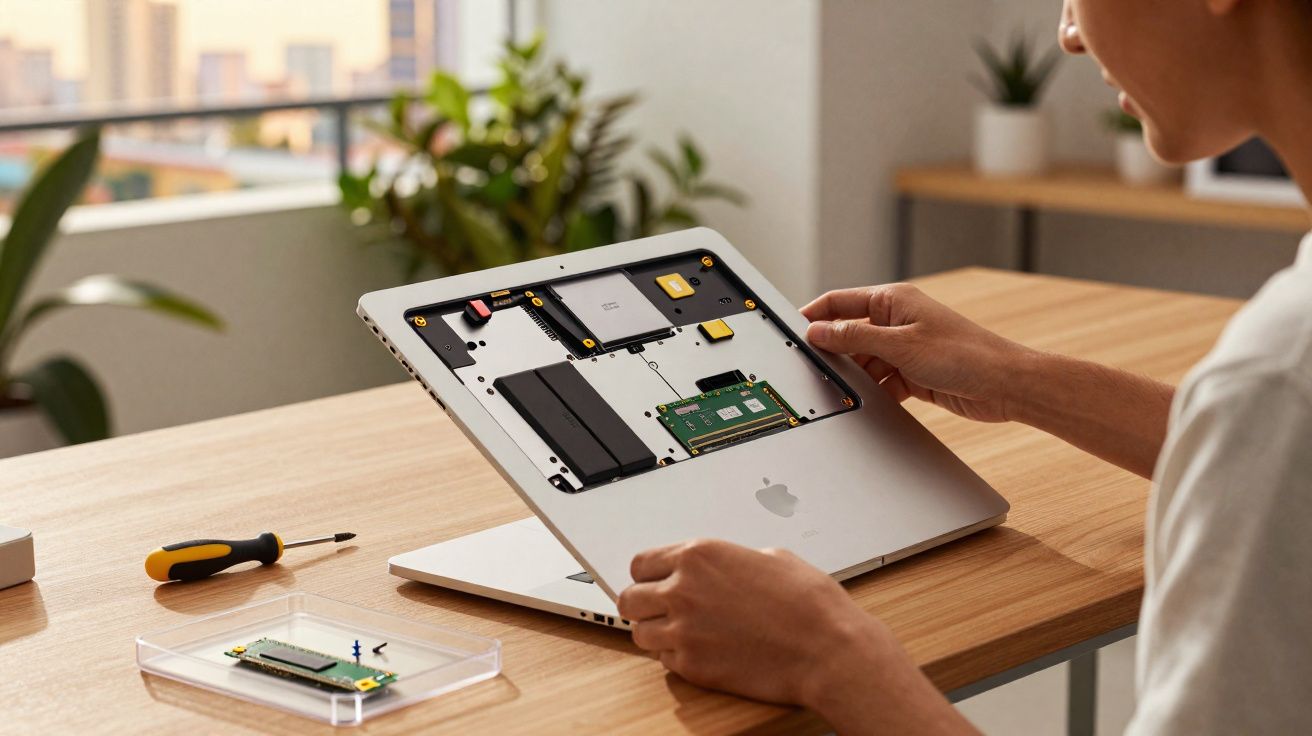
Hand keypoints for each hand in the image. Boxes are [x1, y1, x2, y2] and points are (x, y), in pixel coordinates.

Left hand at [618, 540, 977, 733]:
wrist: (827, 649)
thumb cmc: (809, 604)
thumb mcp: (771, 557)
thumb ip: (731, 560)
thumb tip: (725, 568)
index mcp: (699, 556)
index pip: (641, 563)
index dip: (647, 574)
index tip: (652, 581)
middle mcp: (683, 590)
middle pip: (630, 599)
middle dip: (642, 603)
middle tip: (658, 609)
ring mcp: (684, 631)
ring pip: (640, 633)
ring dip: (656, 632)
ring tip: (679, 632)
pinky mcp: (692, 666)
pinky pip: (664, 661)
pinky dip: (676, 657)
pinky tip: (700, 650)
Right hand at [801, 283, 1033, 422]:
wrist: (1005, 385)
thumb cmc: (966, 354)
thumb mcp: (901, 345)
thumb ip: (855, 338)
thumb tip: (819, 331)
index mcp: (893, 300)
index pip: (839, 302)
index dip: (814, 315)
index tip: (792, 332)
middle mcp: (896, 321)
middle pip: (848, 334)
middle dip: (833, 352)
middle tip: (813, 369)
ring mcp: (904, 348)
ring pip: (863, 361)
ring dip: (855, 375)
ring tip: (845, 390)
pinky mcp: (912, 373)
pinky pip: (881, 380)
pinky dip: (873, 391)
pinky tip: (869, 400)